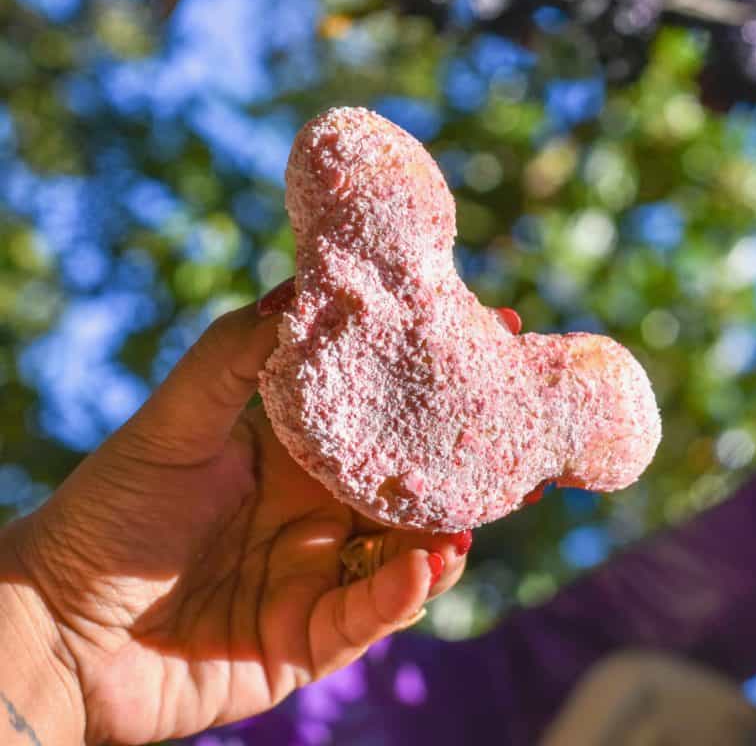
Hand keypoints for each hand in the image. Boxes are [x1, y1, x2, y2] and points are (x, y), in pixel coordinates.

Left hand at [0, 286, 468, 745]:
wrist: (54, 627)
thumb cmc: (108, 512)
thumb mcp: (174, 420)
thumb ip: (237, 355)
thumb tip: (303, 287)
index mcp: (289, 452)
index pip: (376, 409)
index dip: (429, 375)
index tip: (496, 329)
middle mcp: (312, 511)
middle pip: (407, 480)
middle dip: (469, 456)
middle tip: (529, 427)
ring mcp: (314, 576)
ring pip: (405, 548)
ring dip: (453, 526)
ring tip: (499, 499)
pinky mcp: (306, 640)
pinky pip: (369, 613)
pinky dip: (405, 589)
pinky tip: (431, 561)